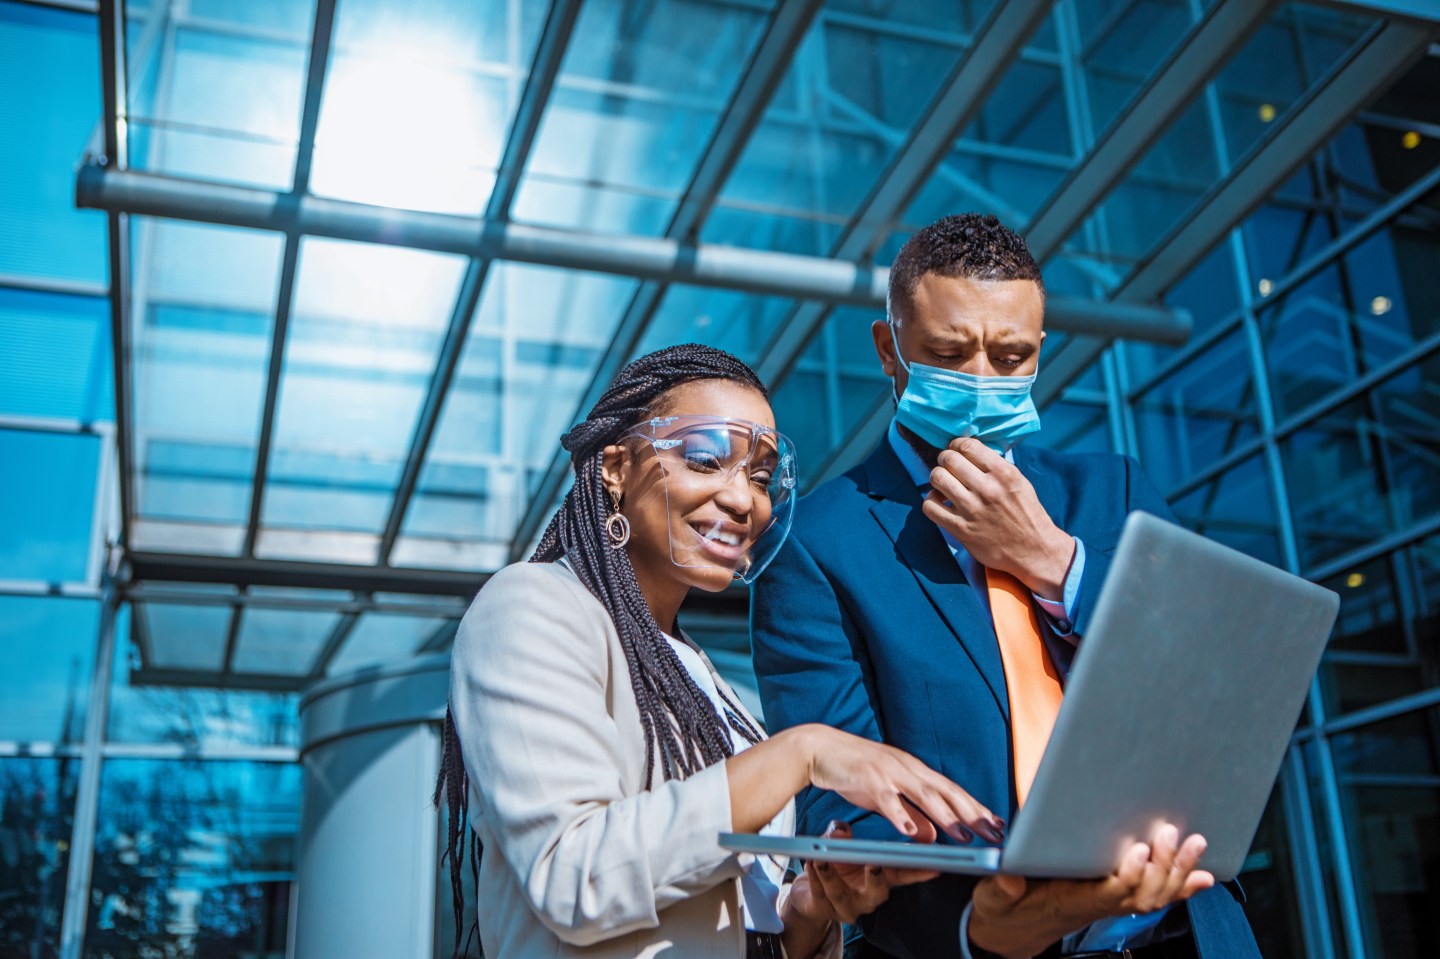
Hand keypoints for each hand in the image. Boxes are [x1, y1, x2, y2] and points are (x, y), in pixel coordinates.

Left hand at [784, 822, 939, 925]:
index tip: (934, 865)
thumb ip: (841, 835)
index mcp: (879, 878)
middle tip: (873, 864)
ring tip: (821, 858)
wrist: (807, 891)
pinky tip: (810, 861)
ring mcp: (846, 906)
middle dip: (876, 879)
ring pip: (841, 894)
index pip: (902, 875)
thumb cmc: (835, 864)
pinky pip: (819, 895)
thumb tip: (841, 830)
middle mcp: (866, 897)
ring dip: (831, 875)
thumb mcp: (840, 845)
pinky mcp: (823, 910)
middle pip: (878, 893)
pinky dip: (813, 877)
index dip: (918, 872)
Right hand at [801, 726, 1004, 843]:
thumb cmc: (854, 772)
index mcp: (914, 771)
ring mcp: (888, 770)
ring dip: (945, 815)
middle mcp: (907, 768)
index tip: (997, 825)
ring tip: (964, 835)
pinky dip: (899, 814)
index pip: (951, 791)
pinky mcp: (866, 776)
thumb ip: (909, 814)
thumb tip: (932, 836)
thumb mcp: (886, 797)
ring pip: (922, 794)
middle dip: (972, 813)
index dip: (975, 808)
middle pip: (945, 792)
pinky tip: (909, 832)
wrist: (818, 748)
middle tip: (994, 833)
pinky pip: (886, 797)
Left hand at [922, 438, 1073, 599]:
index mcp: (1004, 474)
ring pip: (937, 478)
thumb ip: (996, 466)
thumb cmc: (1027, 514)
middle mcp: (987, 489)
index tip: (955, 449)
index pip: (967, 446)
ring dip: (937, 477)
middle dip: (944, 459)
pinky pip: (930, 507)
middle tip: (947, 465)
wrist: (1033, 550)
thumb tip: (969, 451)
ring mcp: (972, 510)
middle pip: (949, 459)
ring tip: (944, 483)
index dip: (956, 444)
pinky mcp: (961, 529)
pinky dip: (931, 500)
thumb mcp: (1019, 482)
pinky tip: (940, 501)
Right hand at [968, 825, 1213, 958]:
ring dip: (1178, 872)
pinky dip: (1181, 887)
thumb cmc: (1005, 911)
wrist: (1014, 930)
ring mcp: (1111, 904)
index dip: (1127, 876)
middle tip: (1170, 834)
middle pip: (1141, 895)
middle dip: (1161, 867)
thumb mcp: (992, 901)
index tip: (1136, 850)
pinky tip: (1202, 876)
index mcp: (1070, 903)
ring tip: (1195, 844)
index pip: (1108, 894)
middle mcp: (1097, 905)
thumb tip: (1010, 878)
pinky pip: (1156, 896)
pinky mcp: (1117, 897)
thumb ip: (1001, 890)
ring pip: (1154, 896)